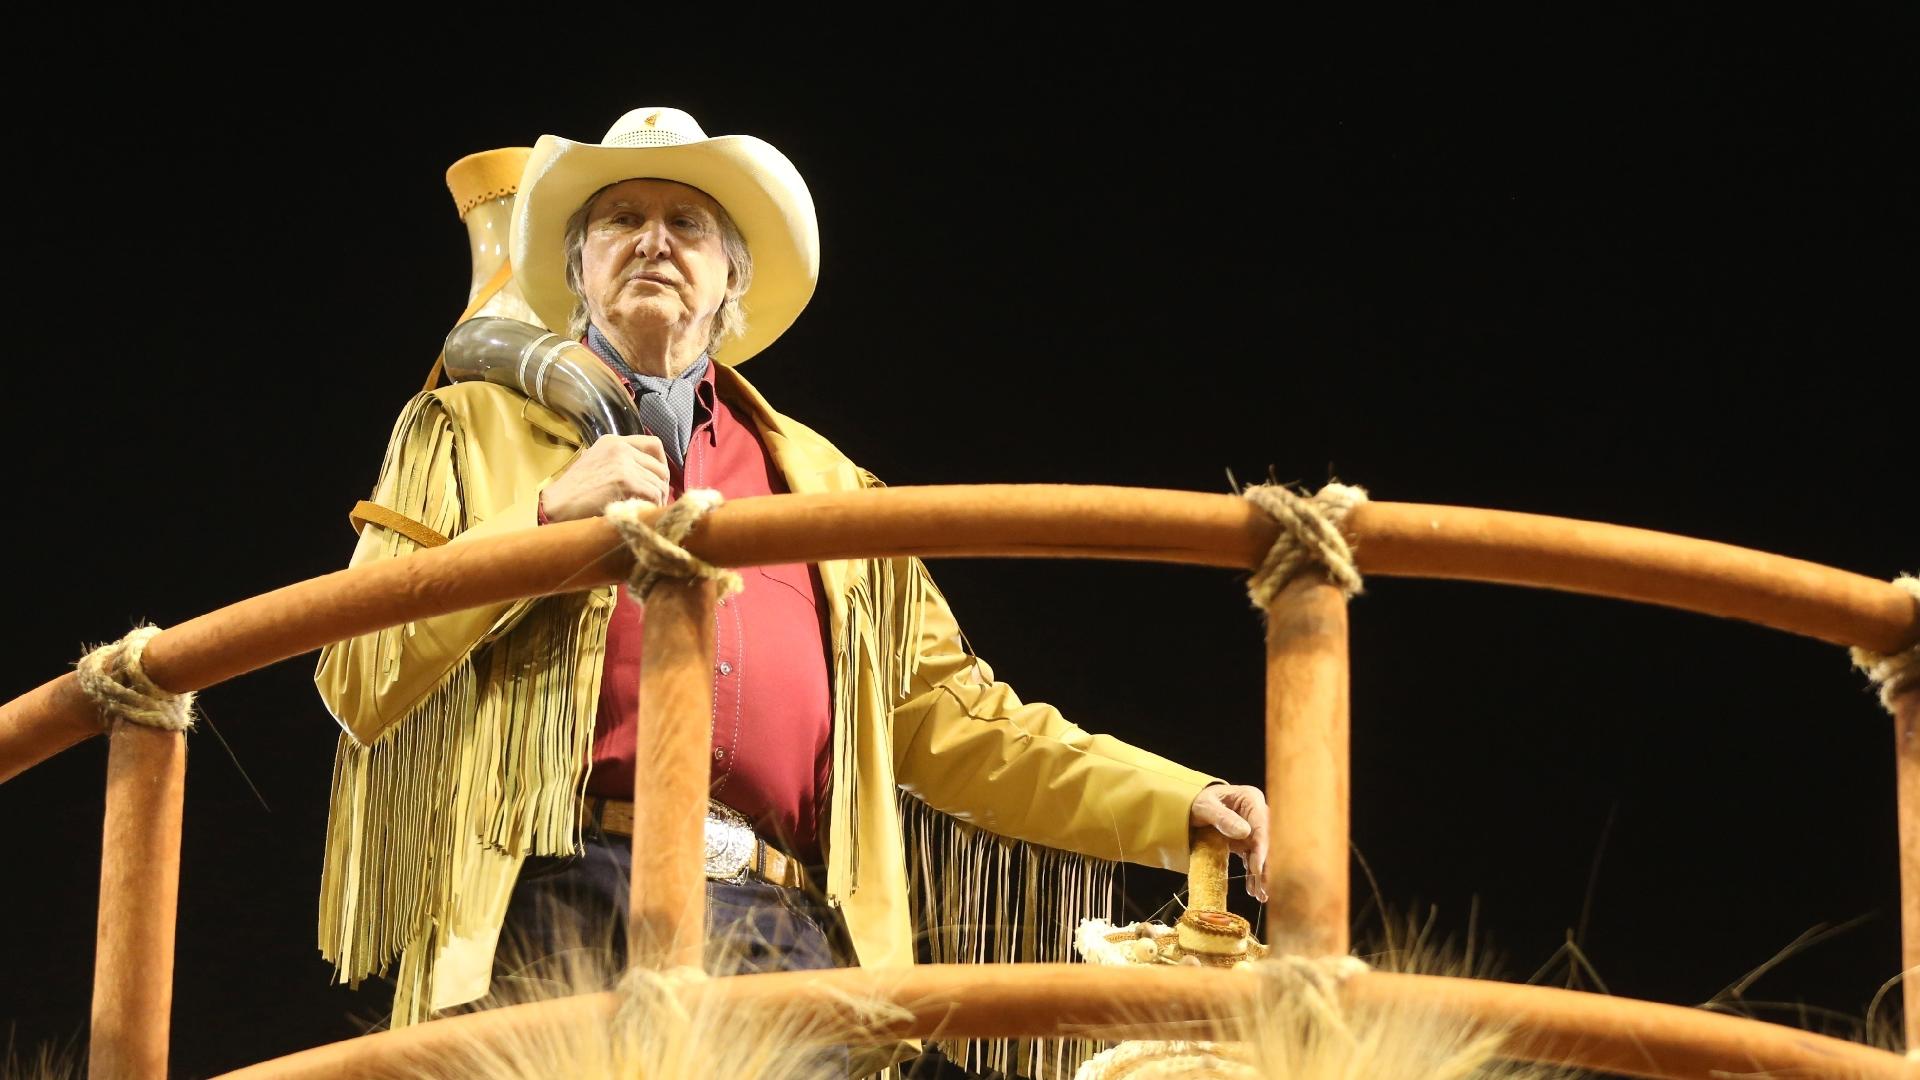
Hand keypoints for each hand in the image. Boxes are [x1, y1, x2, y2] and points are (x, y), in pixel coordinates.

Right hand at [540, 434, 671, 522]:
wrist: (557, 503)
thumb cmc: (573, 490)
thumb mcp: (596, 463)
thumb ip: (619, 462)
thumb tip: (647, 475)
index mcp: (613, 442)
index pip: (653, 445)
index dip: (662, 464)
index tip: (659, 480)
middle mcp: (620, 448)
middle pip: (659, 467)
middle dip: (661, 486)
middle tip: (656, 502)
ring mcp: (624, 463)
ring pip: (658, 482)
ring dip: (658, 499)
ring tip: (650, 510)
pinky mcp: (626, 481)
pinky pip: (653, 494)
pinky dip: (654, 506)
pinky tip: (645, 513)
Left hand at [1189, 783, 1269, 902]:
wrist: (1189, 806)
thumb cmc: (1197, 802)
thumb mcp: (1204, 806)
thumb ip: (1222, 817)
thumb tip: (1244, 832)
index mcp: (1251, 800)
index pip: (1262, 826)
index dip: (1262, 848)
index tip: (1257, 868)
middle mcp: (1257, 814)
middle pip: (1266, 842)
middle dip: (1266, 866)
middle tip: (1264, 888)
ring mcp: (1252, 829)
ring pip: (1261, 854)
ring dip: (1261, 875)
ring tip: (1260, 895)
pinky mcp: (1246, 841)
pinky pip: (1252, 859)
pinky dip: (1252, 874)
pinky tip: (1253, 889)